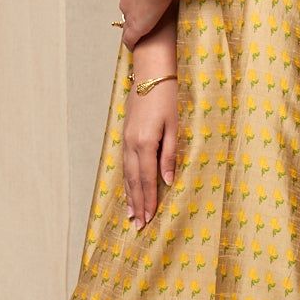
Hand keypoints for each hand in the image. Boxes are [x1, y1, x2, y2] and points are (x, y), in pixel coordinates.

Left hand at [117, 0, 173, 48]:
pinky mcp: (135, 27)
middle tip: (144, 25)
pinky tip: (135, 49)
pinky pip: (129, 39)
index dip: (137, 7)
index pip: (130, 0)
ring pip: (127, 27)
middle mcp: (125, 1)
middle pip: (127, 13)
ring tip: (140, 39)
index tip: (145, 10)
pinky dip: (131, 45)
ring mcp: (129, 15)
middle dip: (133, 19)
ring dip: (133, 32)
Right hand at [123, 75, 177, 228]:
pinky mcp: (125, 135)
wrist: (150, 74)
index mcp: (145, 143)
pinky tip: (128, 189)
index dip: (148, 200)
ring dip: (129, 196)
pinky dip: (126, 180)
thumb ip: (169, 155)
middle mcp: (131, 144)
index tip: (150, 218)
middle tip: (139, 225)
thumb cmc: (168, 99)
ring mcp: (126, 140)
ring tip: (131, 215)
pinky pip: (124, 164)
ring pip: (126, 174)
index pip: (146, 179)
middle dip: (137, 204)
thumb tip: (167, 181)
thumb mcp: (174, 127)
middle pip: (133, 181)